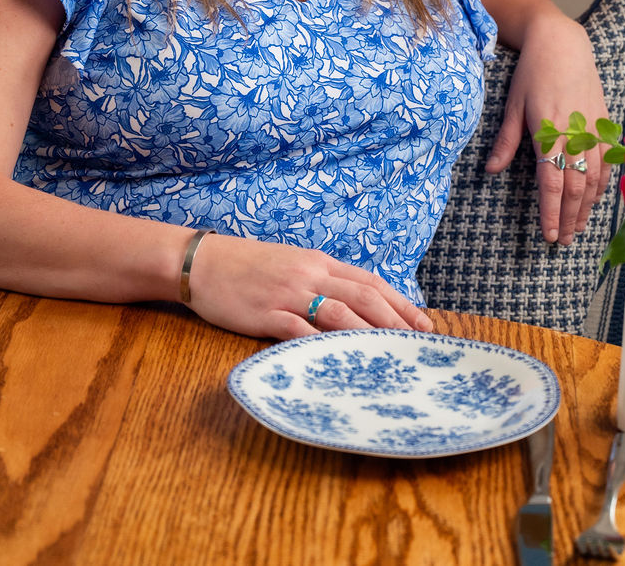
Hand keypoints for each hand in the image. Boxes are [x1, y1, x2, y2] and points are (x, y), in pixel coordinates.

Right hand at [184, 233, 432, 340]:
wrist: (200, 262)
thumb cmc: (245, 266)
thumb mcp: (290, 264)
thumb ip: (320, 281)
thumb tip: (354, 305)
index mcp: (318, 261)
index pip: (369, 281)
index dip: (400, 302)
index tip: (424, 324)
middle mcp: (309, 274)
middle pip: (363, 296)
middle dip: (396, 322)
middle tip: (418, 346)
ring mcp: (288, 293)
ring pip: (339, 313)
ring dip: (369, 336)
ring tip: (392, 358)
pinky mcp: (266, 313)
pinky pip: (300, 331)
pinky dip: (324, 347)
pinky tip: (341, 363)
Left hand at [485, 14, 609, 244]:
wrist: (563, 43)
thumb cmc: (532, 72)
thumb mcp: (512, 104)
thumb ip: (506, 140)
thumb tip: (491, 171)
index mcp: (549, 132)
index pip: (552, 184)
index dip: (551, 212)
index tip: (549, 235)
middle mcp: (575, 135)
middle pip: (577, 188)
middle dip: (570, 218)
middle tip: (563, 241)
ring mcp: (593, 130)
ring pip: (595, 179)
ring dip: (587, 208)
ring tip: (577, 228)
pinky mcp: (604, 124)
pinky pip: (607, 163)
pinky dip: (602, 186)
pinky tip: (594, 200)